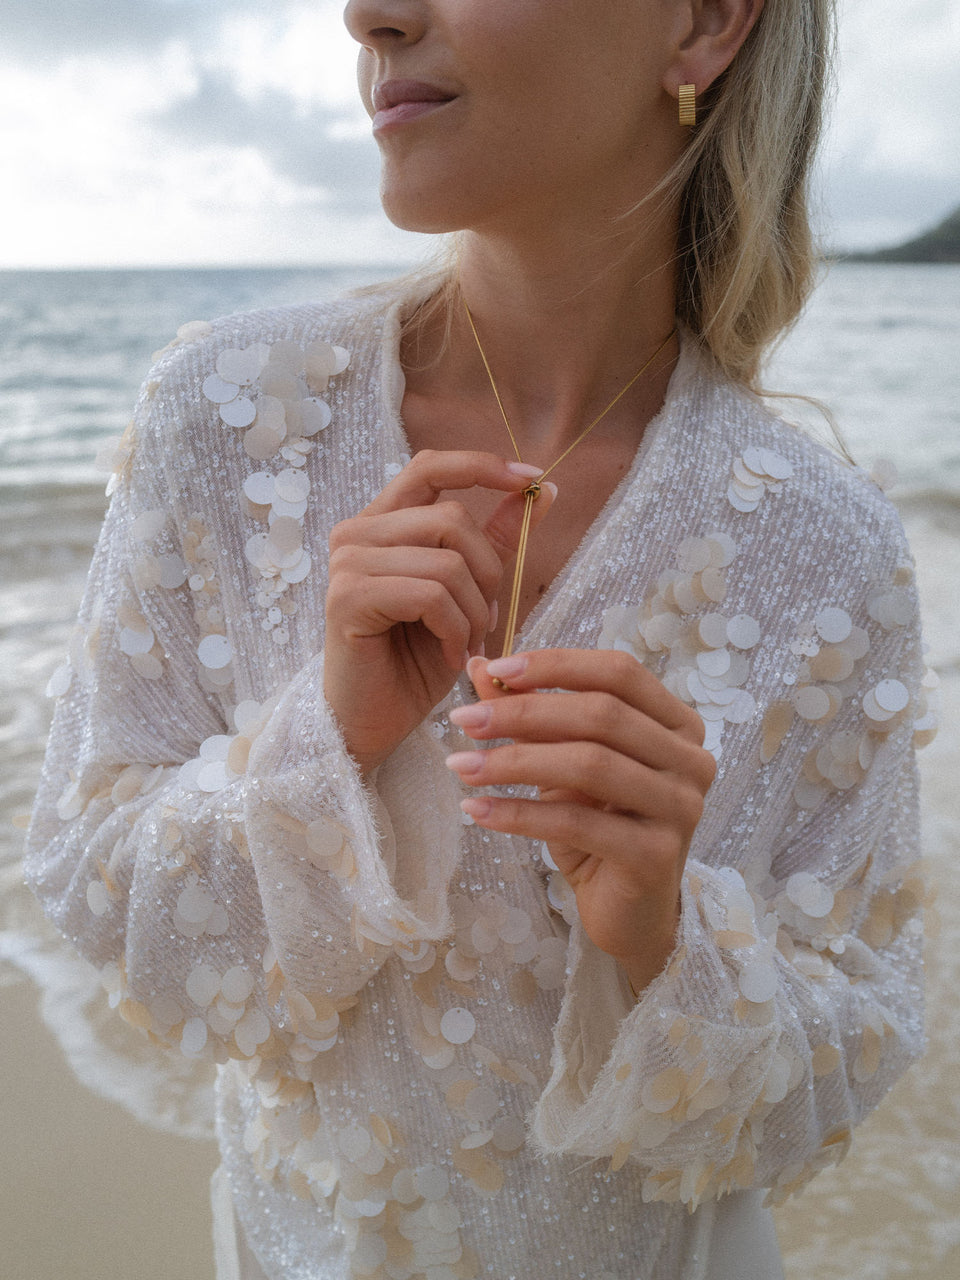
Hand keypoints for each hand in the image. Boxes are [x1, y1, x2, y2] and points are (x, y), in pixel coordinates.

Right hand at [323, 450, 555, 773]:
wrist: (374, 724)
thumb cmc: (415, 663)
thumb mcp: (467, 595)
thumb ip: (494, 540)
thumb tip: (540, 488)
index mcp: (382, 524)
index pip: (430, 466)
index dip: (481, 466)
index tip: (529, 478)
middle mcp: (356, 534)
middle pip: (452, 519)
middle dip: (488, 573)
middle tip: (486, 621)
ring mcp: (347, 564)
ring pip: (448, 561)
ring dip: (474, 611)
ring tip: (467, 645)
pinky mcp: (347, 598)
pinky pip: (430, 595)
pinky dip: (455, 629)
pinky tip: (450, 656)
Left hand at [446, 648, 715, 993]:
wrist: (627, 912)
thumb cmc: (597, 828)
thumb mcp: (563, 763)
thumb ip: (533, 714)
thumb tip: (478, 668)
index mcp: (676, 724)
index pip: (618, 672)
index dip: (556, 664)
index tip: (494, 671)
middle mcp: (691, 760)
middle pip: (601, 714)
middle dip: (523, 712)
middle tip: (465, 718)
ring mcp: (681, 807)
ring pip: (589, 764)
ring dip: (514, 761)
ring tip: (460, 764)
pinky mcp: (656, 854)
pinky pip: (577, 821)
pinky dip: (520, 813)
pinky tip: (478, 810)